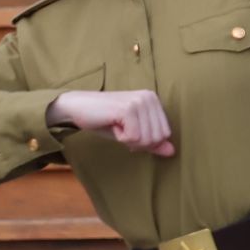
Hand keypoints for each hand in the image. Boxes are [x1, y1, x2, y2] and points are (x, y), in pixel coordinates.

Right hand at [47, 89, 175, 156]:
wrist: (78, 107)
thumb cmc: (105, 120)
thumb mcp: (132, 133)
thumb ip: (152, 141)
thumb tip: (172, 152)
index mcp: (153, 100)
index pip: (164, 134)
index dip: (146, 141)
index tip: (129, 131)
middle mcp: (149, 97)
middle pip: (157, 138)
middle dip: (138, 142)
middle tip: (122, 130)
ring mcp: (139, 101)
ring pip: (146, 139)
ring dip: (128, 140)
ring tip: (117, 126)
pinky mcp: (128, 109)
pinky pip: (134, 138)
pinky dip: (121, 138)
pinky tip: (112, 125)